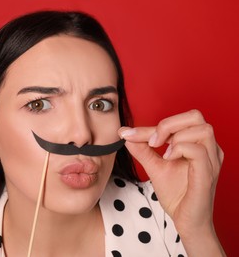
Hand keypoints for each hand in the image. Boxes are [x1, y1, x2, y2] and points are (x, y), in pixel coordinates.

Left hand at [118, 110, 224, 254]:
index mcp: (198, 145)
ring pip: (202, 129)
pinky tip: (167, 158)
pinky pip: (199, 151)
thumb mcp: (155, 167)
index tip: (128, 133)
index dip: (151, 125)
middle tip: (152, 140)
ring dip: (175, 136)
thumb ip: (143, 150)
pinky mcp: (208, 174)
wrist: (186, 221)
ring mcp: (211, 161)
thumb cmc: (177, 195)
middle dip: (168, 123)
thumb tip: (127, 135)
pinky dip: (179, 149)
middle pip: (196, 116)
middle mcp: (209, 149)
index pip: (179, 121)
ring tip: (161, 152)